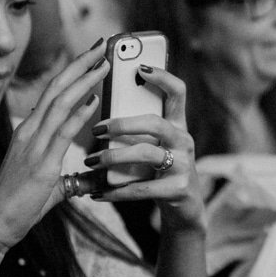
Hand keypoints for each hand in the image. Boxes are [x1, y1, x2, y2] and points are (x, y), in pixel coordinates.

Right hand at [0, 45, 109, 251]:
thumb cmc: (18, 205)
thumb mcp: (46, 182)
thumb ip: (67, 174)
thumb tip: (88, 176)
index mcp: (28, 131)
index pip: (53, 92)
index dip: (72, 70)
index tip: (91, 54)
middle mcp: (29, 131)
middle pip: (57, 87)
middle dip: (80, 64)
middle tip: (102, 44)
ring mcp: (33, 146)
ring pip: (60, 103)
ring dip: (84, 80)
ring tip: (103, 63)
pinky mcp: (41, 164)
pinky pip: (62, 132)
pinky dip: (79, 114)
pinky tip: (94, 100)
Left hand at [85, 66, 203, 231]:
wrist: (184, 210)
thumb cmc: (160, 170)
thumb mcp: (155, 145)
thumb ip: (139, 128)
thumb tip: (100, 107)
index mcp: (178, 124)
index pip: (177, 92)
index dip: (162, 77)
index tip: (140, 66)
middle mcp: (184, 140)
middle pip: (155, 123)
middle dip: (122, 124)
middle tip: (96, 128)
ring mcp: (184, 165)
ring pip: (146, 154)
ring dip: (113, 157)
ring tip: (90, 161)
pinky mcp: (178, 190)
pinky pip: (142, 188)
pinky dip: (116, 191)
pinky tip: (98, 193)